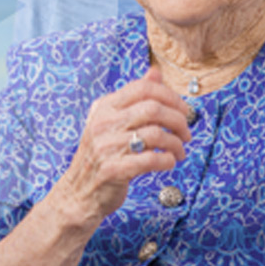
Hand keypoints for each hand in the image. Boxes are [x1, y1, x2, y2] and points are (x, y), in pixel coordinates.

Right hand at [51, 68, 190, 226]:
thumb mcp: (111, 120)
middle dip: (178, 120)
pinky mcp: (113, 170)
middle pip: (153, 109)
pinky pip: (151, 160)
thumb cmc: (101, 156)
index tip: (184, 110)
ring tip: (179, 151)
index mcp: (104, 107)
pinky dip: (167, 161)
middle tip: (186, 132)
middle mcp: (103, 123)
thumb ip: (134, 96)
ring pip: (155, 134)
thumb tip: (155, 72)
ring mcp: (106, 147)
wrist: (78, 193)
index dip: (171, 96)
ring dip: (176, 144)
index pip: (143, 88)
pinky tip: (168, 163)